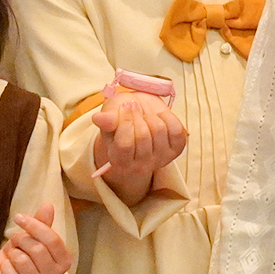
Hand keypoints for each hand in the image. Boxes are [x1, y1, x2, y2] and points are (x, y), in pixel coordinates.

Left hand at [0, 202, 71, 273]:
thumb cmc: (22, 255)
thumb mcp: (32, 237)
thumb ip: (42, 223)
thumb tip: (48, 206)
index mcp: (63, 260)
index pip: (52, 239)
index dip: (34, 226)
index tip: (18, 217)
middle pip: (36, 248)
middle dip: (20, 240)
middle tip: (15, 242)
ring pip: (21, 260)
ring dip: (11, 254)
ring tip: (12, 257)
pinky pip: (10, 273)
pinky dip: (4, 267)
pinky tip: (7, 269)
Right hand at [92, 89, 187, 206]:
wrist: (139, 120)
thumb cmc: (120, 120)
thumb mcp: (110, 119)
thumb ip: (106, 120)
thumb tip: (98, 118)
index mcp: (119, 161)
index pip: (125, 144)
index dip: (125, 122)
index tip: (124, 107)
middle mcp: (141, 166)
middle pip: (143, 136)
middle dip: (137, 116)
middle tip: (133, 107)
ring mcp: (160, 159)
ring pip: (159, 130)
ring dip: (151, 116)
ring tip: (144, 115)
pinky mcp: (176, 150)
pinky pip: (176, 130)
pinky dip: (168, 117)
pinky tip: (158, 117)